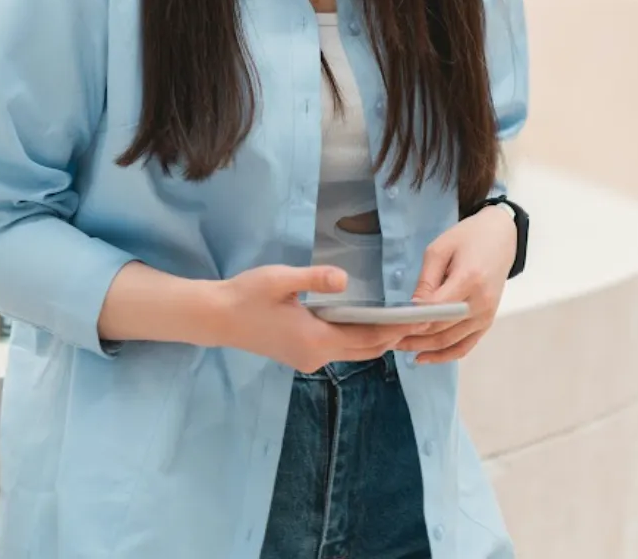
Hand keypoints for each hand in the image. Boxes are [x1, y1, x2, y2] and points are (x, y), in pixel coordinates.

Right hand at [216, 265, 421, 372]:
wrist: (218, 318)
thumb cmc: (248, 295)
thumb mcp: (281, 279)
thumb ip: (315, 278)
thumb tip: (346, 280)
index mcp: (316, 339)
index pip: (367, 338)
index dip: (394, 330)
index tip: (418, 320)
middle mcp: (316, 356)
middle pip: (365, 350)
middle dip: (391, 336)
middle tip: (419, 321)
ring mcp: (308, 360)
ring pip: (352, 351)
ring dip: (374, 338)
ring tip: (398, 319)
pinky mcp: (300, 356)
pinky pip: (338, 349)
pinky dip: (355, 338)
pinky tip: (362, 321)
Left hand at [398, 206, 516, 364]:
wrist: (500, 237)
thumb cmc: (468, 237)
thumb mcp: (440, 250)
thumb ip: (426, 280)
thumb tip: (413, 308)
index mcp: (469, 279)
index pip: (436, 309)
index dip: (413, 320)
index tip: (390, 325)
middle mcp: (480, 303)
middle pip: (441, 329)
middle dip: (412, 336)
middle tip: (386, 337)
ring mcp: (486, 316)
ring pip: (450, 342)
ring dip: (423, 348)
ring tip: (398, 346)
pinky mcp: (487, 322)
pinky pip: (465, 346)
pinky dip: (444, 355)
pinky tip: (422, 357)